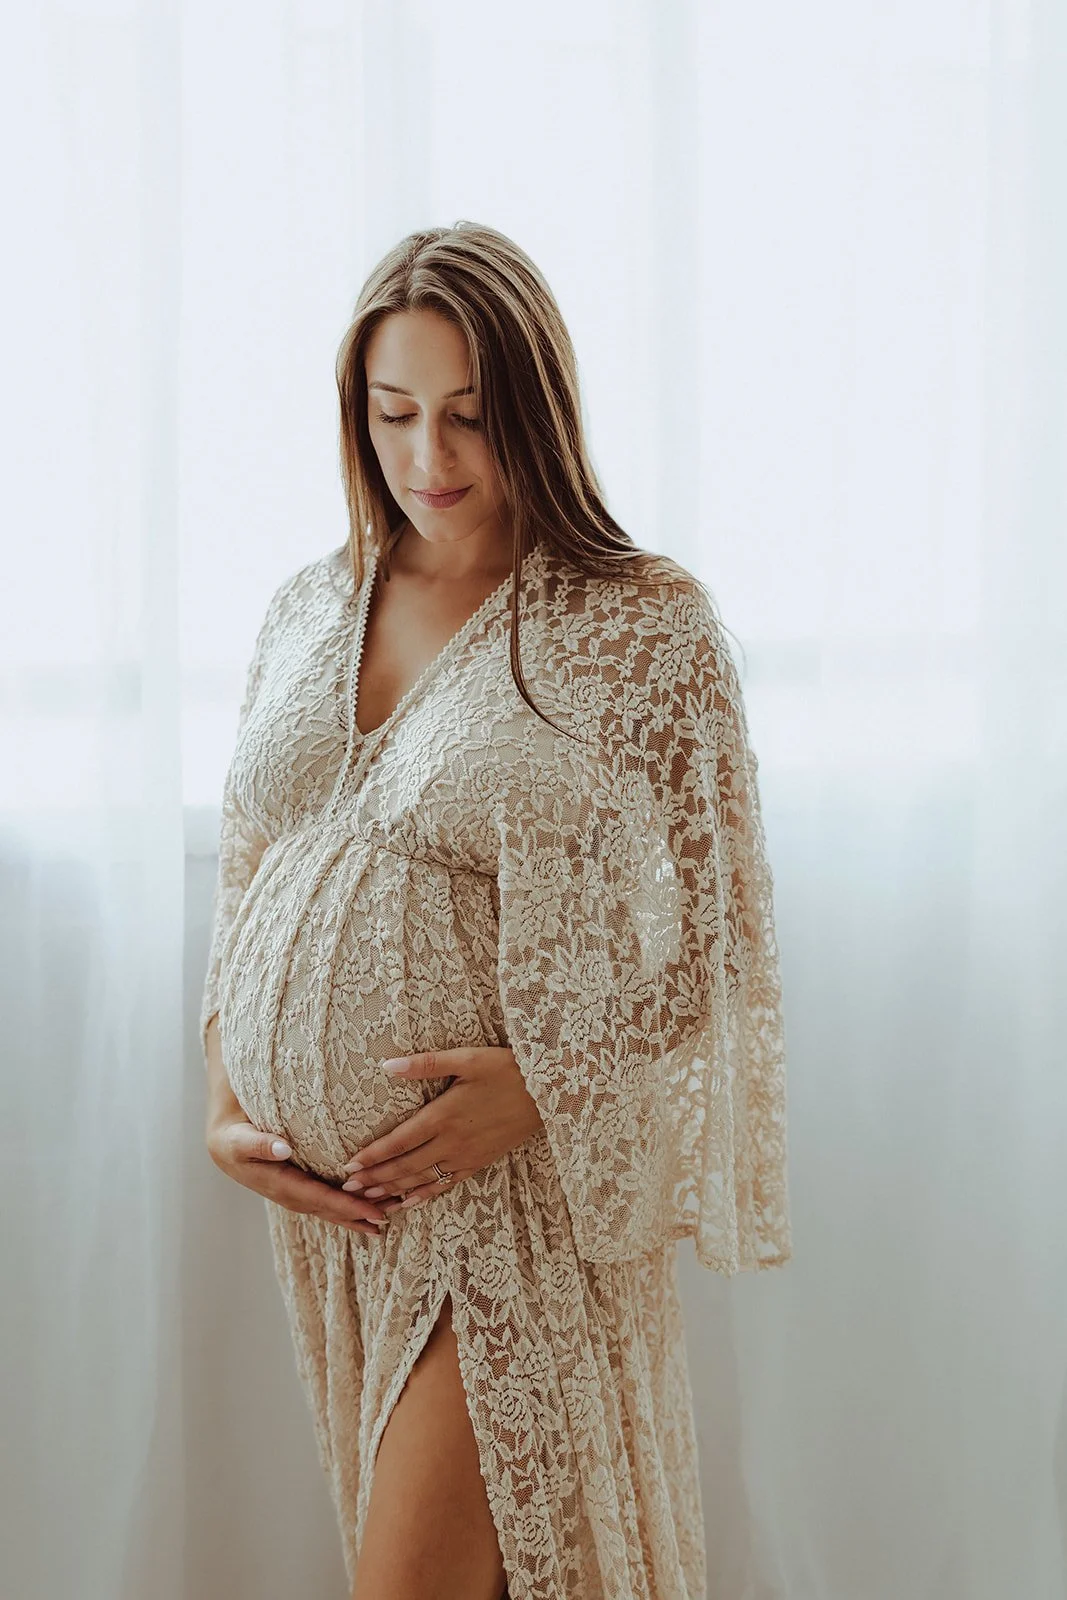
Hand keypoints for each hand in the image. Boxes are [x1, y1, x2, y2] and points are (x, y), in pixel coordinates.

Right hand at [206, 1108, 390, 1236]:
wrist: (222, 1140)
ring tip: (388, 1216)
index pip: (317, 1198)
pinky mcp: (300, 1185)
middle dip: (359, 1214)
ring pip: (330, 1207)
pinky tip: (368, 1206)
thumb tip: (283, 1149)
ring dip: (357, 1213)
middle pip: (328, 1208)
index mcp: (276, 1183)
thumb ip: (258, 1143)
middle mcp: (288, 1193)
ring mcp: (294, 1191)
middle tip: (391, 1216)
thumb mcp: (237, 1138)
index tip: (372, 1211)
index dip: (345, 1205)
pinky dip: (348, 1204)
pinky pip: (327, 1197)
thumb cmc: (231, 1135)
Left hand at [339, 1046, 543, 1213]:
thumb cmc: (507, 1069)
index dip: (373, 1155)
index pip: (399, 1141)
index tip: (349, 1165)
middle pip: (405, 1166)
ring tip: (368, 1200)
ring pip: (422, 1179)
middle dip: (375, 1178)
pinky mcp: (479, 1162)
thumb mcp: (468, 1058)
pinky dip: (424, 1195)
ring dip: (393, 1190)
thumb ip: (426, 1063)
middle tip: (348, 1189)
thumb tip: (388, 1064)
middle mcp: (451, 1141)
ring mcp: (466, 1156)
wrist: (547, 1093)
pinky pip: (446, 1185)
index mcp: (444, 1115)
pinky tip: (408, 1202)